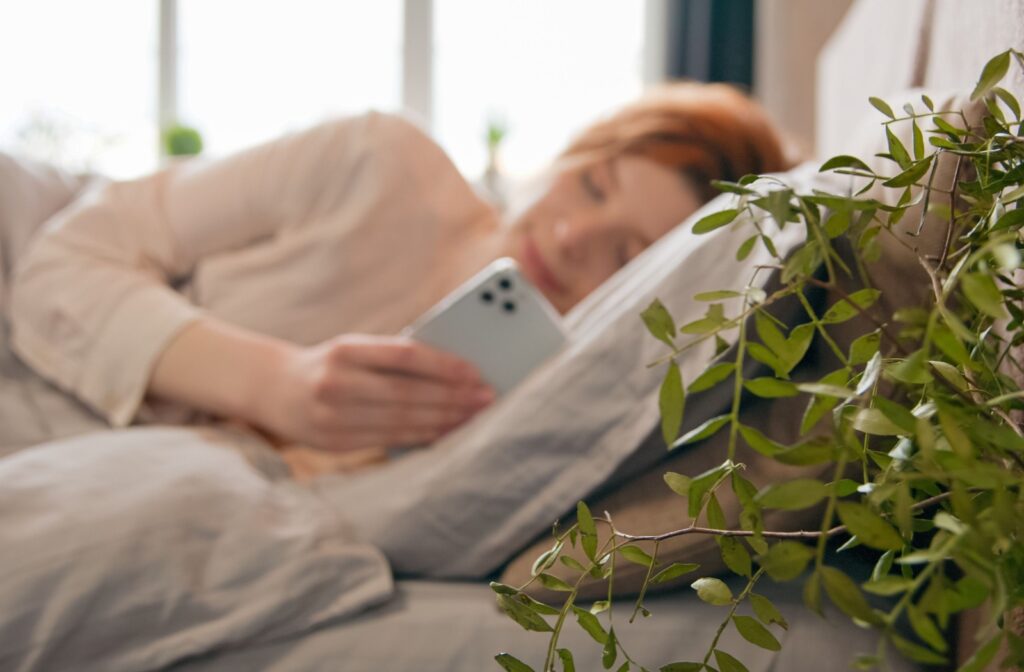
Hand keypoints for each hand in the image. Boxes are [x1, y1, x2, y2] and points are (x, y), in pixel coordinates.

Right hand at [259, 334, 494, 452]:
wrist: (273, 388)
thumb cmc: (330, 364)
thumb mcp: (353, 348)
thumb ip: (393, 357)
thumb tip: (454, 372)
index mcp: (345, 349)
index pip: (405, 356)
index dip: (444, 365)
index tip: (476, 372)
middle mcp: (336, 381)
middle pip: (407, 393)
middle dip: (453, 397)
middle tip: (486, 399)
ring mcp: (333, 416)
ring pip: (401, 421)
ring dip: (443, 421)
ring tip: (473, 417)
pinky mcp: (333, 443)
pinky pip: (388, 440)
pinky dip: (420, 437)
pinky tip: (444, 433)